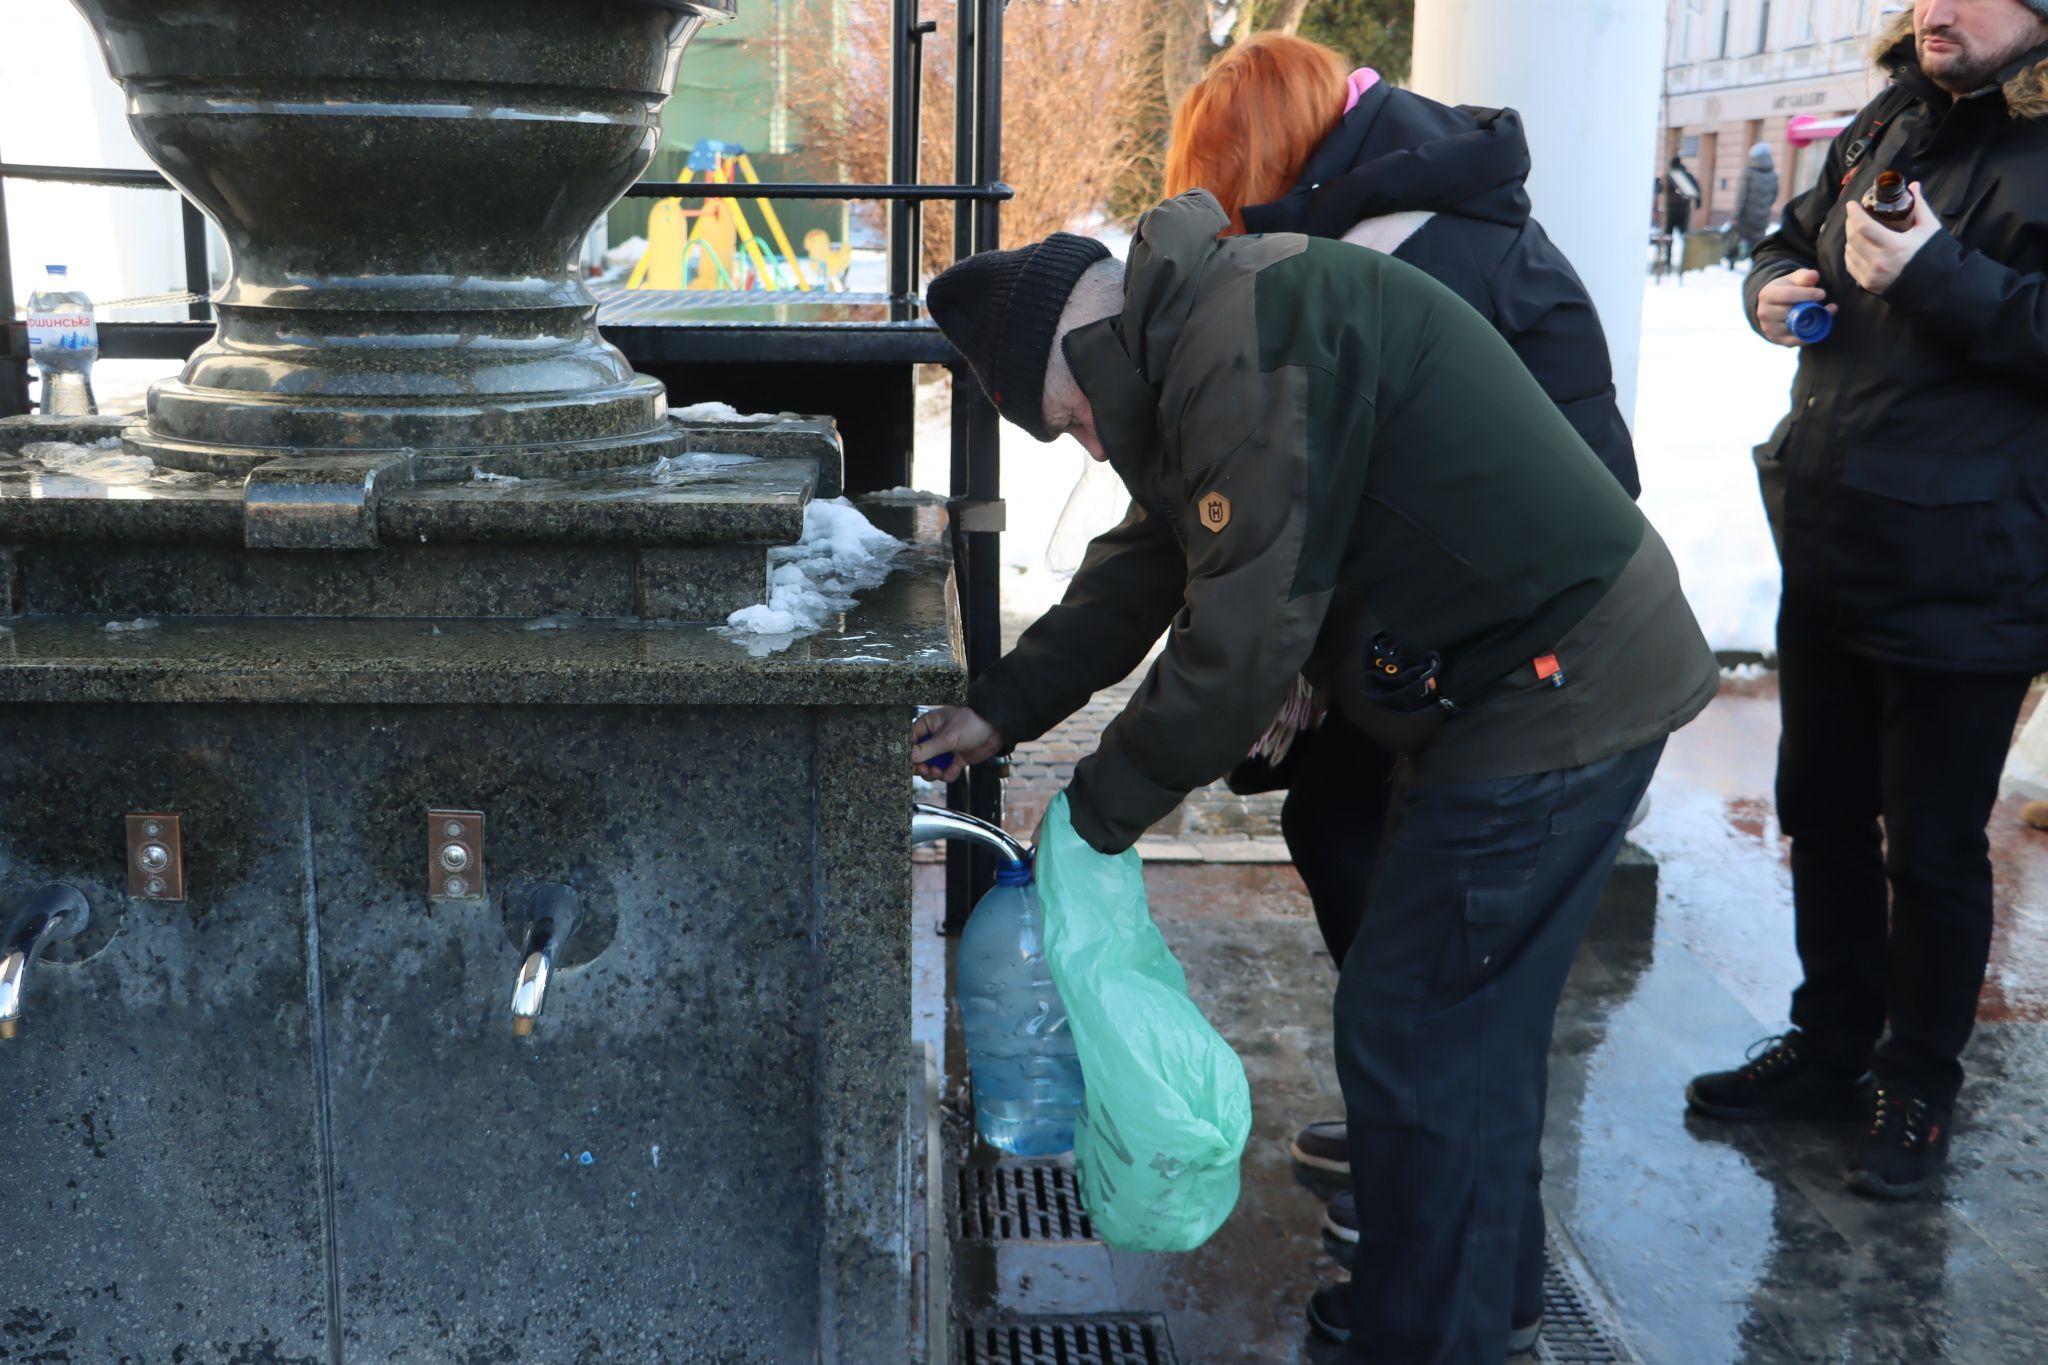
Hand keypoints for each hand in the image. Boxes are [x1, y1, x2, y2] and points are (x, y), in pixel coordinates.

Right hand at [911, 706, 1003, 781]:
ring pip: (931, 767)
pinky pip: (946, 772)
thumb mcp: (947, 737)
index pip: (911, 741)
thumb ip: (927, 749)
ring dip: (934, 773)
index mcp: (928, 725)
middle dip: (922, 766)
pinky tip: (954, 770)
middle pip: (919, 758)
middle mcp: (934, 738)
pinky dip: (949, 774)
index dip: (909, 754)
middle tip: (926, 770)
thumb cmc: (972, 723)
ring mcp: (945, 749)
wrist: (997, 729)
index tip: (910, 764)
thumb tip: (909, 757)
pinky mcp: (956, 759)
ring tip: (939, 772)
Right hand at [1755, 268, 1833, 345]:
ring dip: (1813, 323)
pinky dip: (1809, 335)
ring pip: (1795, 327)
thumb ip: (1805, 276)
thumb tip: (1814, 276)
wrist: (1773, 306)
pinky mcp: (1776, 340)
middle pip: (1792, 312)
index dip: (1807, 294)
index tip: (1822, 294)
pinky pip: (1796, 341)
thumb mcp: (1795, 279)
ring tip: (1823, 315)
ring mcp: (1769, 328)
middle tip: (1824, 305)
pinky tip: (1818, 327)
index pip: (1788, 295)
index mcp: (1767, 295)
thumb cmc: (1787, 289)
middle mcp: (1764, 313)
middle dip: (1811, 309)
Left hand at [1844, 181, 1940, 295]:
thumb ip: (1919, 206)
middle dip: (1850, 223)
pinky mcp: (1868, 285)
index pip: (1864, 227)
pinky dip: (1850, 254)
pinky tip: (1856, 246)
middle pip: (1853, 238)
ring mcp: (1872, 276)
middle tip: (1854, 215)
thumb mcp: (1929, 227)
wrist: (1937, 286)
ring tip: (1856, 229)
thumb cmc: (1935, 254)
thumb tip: (1913, 185)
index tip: (1851, 204)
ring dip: (1849, 238)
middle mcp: (1879, 262)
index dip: (1854, 213)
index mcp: (1894, 246)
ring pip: (1850, 252)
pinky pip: (1851, 266)